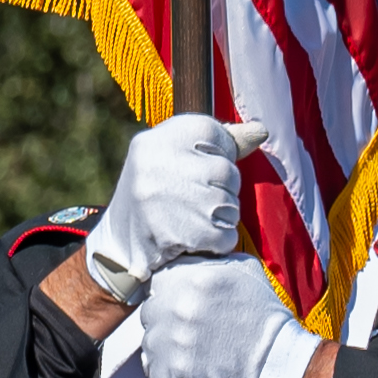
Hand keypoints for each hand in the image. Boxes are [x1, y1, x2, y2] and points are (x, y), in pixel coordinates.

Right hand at [87, 112, 254, 273]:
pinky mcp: (178, 233)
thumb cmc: (155, 195)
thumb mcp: (174, 159)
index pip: (215, 132)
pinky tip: (195, 240)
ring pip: (230, 205)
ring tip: (192, 221)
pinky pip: (226, 235)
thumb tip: (260, 130)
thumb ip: (219, 143)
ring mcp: (167, 199)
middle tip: (193, 202)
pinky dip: (218, 242)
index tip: (196, 170)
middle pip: (227, 172)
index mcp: (155, 140)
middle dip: (221, 191)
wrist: (116, 247)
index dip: (215, 155)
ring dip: (221, 218)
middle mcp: (158, 164)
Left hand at [127, 255, 313, 377]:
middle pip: (151, 312)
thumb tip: (190, 260)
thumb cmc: (263, 317)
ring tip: (195, 350)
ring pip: (150, 341)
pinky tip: (193, 367)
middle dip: (168, 319)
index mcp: (190, 279)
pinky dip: (170, 371)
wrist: (276, 362)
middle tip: (194, 330)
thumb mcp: (243, 270)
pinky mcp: (169, 374)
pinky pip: (155, 369)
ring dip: (167, 345)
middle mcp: (176, 308)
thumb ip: (208, 263)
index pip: (159, 283)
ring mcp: (169, 343)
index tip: (186, 304)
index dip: (172, 294)